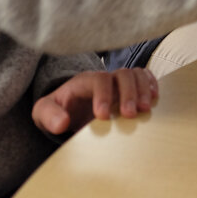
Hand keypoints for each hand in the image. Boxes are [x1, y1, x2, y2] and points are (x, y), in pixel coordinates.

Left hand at [31, 68, 157, 136]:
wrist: (66, 108)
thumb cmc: (57, 110)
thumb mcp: (42, 113)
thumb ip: (48, 116)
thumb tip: (62, 123)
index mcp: (83, 82)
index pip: (98, 80)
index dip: (103, 95)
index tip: (103, 116)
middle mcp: (104, 78)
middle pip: (122, 74)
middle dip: (128, 93)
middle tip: (130, 114)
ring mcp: (118, 82)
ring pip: (136, 75)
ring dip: (143, 90)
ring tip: (146, 109)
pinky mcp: (129, 88)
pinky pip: (144, 78)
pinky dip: (152, 84)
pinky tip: (154, 99)